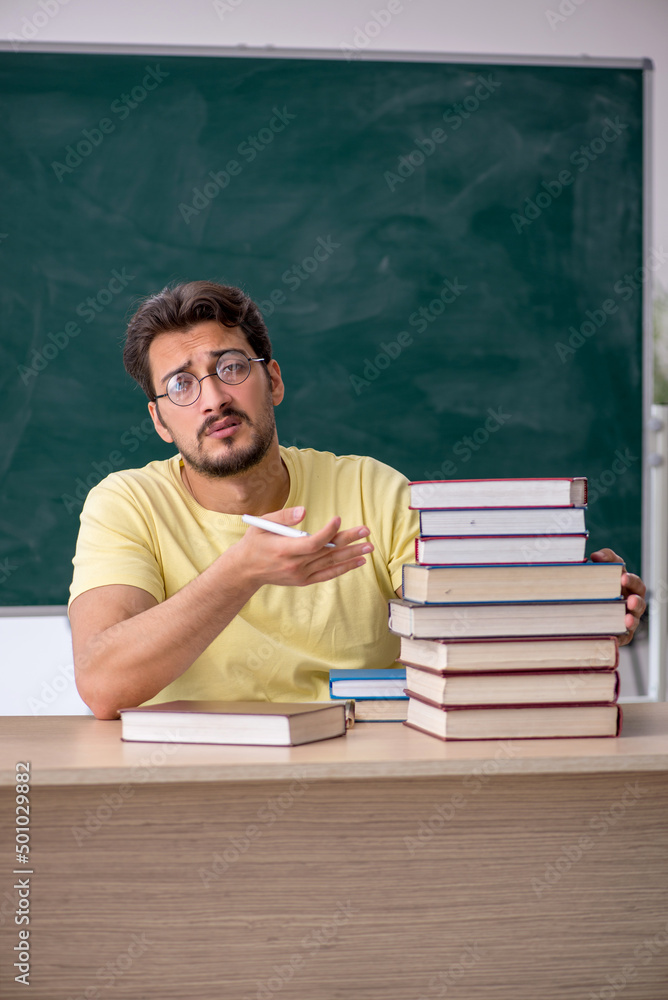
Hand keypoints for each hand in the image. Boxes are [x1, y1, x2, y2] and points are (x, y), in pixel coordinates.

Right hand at [235, 506, 373, 588]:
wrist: (246, 570)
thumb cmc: (254, 543)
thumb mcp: (262, 524)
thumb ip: (283, 517)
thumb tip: (304, 511)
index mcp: (284, 550)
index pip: (312, 543)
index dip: (328, 533)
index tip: (338, 520)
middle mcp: (295, 565)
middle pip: (327, 552)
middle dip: (348, 541)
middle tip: (366, 531)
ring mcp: (301, 574)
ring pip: (331, 564)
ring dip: (351, 555)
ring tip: (369, 547)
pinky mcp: (304, 580)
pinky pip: (327, 574)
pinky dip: (343, 569)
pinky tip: (358, 561)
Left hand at [590, 548, 645, 645]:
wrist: (587, 608)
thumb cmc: (602, 585)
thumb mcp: (605, 569)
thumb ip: (605, 559)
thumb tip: (595, 556)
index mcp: (629, 587)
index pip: (635, 582)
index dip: (631, 580)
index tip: (623, 578)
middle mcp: (632, 603)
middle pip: (639, 602)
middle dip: (636, 601)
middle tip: (630, 600)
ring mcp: (627, 619)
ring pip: (633, 621)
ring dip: (631, 620)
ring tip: (627, 619)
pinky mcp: (621, 634)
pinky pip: (623, 637)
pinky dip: (621, 637)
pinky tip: (615, 637)